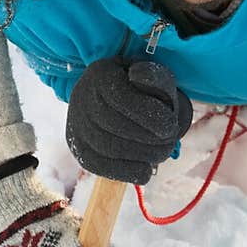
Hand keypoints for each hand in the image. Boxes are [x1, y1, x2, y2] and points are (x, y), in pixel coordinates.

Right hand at [66, 57, 193, 183]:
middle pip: (112, 124)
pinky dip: (125, 171)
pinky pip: (99, 166)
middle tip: (170, 143)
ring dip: (141, 155)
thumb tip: (139, 79)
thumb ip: (155, 77)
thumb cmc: (144, 90)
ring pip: (106, 147)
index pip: (119, 96)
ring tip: (161, 153)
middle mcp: (81, 98)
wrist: (122, 104)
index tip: (170, 127)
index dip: (147, 114)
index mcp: (100, 74)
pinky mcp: (79, 150)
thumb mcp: (154, 76)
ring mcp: (76, 125)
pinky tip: (145, 170)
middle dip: (148, 138)